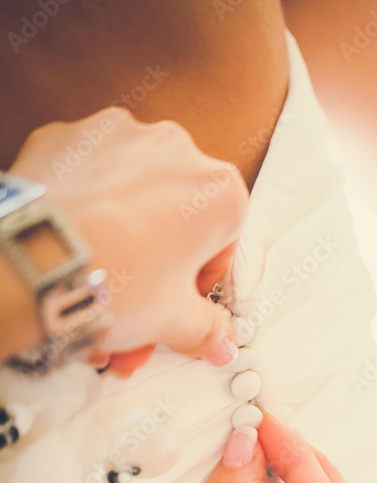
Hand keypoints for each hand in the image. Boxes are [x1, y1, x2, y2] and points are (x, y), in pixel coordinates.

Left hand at [9, 107, 247, 372]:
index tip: (183, 301)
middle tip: (141, 305)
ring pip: (132, 196)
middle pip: (177, 217)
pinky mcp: (68, 138)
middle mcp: (174, 150)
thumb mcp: (173, 321)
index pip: (225, 240)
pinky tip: (75, 252)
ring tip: (101, 287)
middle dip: (159, 265)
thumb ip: (205, 329)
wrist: (37, 261)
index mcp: (216, 192)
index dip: (201, 279)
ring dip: (124, 239)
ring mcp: (119, 136)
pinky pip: (87, 177)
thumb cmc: (111, 279)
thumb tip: (214, 338)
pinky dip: (85, 211)